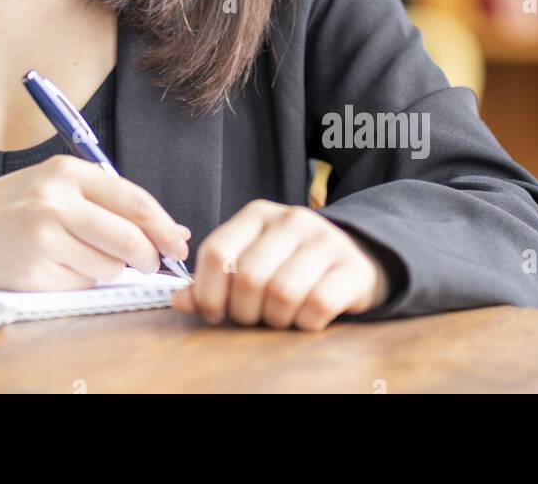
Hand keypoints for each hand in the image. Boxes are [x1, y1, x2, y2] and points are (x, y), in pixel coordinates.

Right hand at [0, 154, 191, 289]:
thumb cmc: (19, 204)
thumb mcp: (61, 184)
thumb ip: (113, 202)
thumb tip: (170, 231)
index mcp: (68, 173)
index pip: (133, 199)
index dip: (163, 225)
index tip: (177, 242)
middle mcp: (56, 203)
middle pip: (128, 238)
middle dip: (148, 256)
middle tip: (150, 261)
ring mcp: (44, 239)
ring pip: (109, 266)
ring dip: (110, 268)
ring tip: (83, 253)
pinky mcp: (34, 273)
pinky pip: (82, 284)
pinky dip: (83, 279)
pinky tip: (61, 265)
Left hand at [170, 200, 391, 328]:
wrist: (357, 258)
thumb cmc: (291, 264)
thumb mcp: (251, 261)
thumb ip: (214, 280)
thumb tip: (181, 301)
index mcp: (257, 214)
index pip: (216, 250)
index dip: (207, 291)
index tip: (213, 313)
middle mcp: (291, 220)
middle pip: (248, 277)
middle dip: (243, 311)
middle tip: (251, 317)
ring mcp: (325, 241)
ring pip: (282, 293)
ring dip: (275, 319)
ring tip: (278, 317)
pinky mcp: (353, 268)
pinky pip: (317, 306)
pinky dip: (305, 323)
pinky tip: (305, 319)